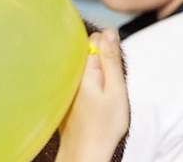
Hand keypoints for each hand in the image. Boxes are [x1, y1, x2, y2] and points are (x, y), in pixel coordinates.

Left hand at [57, 30, 130, 161]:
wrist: (85, 154)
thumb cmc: (104, 126)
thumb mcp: (117, 90)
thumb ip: (112, 59)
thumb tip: (110, 31)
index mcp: (84, 70)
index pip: (95, 39)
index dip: (109, 48)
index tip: (115, 65)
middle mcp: (71, 75)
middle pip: (88, 52)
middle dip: (102, 60)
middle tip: (110, 84)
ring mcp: (66, 86)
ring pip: (84, 67)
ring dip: (95, 74)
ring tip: (102, 96)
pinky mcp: (65, 96)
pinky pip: (78, 80)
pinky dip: (87, 85)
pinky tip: (92, 103)